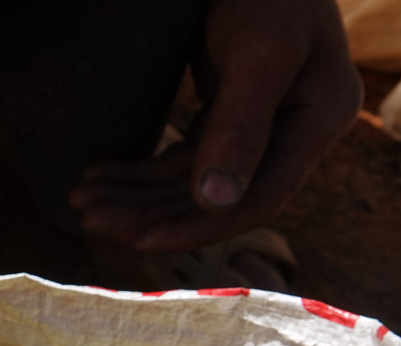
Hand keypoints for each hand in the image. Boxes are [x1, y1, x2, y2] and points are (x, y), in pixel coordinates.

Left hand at [70, 0, 361, 251]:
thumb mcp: (261, 49)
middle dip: (151, 212)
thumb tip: (215, 201)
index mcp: (317, 121)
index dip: (199, 227)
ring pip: (190, 181)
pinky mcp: (225, 113)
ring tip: (83, 200)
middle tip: (91, 219)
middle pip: (217, 198)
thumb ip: (241, 124)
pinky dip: (139, 170)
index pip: (260, 200)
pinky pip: (179, 157)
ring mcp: (257, 124)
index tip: (141, 241)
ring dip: (136, 195)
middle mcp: (291, 131)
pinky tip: (100, 175)